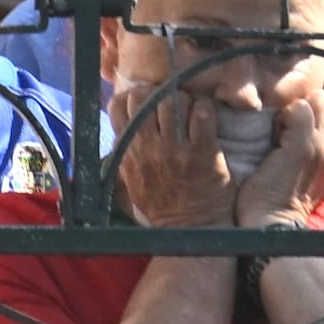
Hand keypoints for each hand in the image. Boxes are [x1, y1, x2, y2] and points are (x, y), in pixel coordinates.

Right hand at [112, 80, 243, 227]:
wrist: (189, 229)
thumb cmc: (161, 204)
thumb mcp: (130, 179)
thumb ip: (125, 151)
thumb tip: (122, 122)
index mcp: (129, 152)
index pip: (118, 106)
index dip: (132, 96)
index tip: (144, 100)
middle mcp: (149, 148)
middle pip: (146, 97)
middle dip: (159, 94)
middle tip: (171, 102)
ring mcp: (176, 150)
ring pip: (174, 101)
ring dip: (183, 99)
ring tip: (189, 110)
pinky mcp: (203, 153)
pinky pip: (203, 114)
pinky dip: (205, 108)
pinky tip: (205, 116)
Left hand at [231, 81, 323, 227]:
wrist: (274, 227)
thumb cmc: (281, 200)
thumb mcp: (310, 173)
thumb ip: (317, 147)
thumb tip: (306, 117)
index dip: (320, 106)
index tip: (299, 123)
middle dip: (310, 103)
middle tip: (290, 126)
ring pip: (319, 99)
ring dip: (297, 108)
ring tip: (283, 131)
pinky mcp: (304, 147)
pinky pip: (299, 109)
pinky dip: (284, 116)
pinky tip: (276, 137)